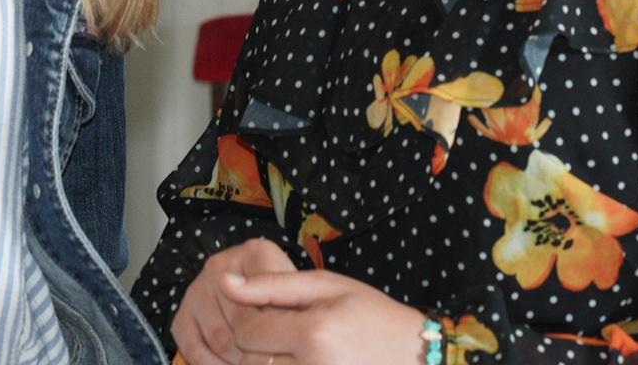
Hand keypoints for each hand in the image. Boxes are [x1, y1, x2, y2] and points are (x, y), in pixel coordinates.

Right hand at [172, 238, 299, 364]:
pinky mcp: (181, 315)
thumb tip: (283, 328)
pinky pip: (195, 351)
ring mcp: (197, 289)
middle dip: (259, 350)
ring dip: (238, 362)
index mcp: (255, 253)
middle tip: (272, 360)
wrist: (258, 300)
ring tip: (254, 363)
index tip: (286, 346)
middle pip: (242, 322)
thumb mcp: (297, 296)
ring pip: (220, 340)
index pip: (266, 296)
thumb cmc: (285, 300)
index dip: (278, 329)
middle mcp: (220, 265)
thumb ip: (291, 307)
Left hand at [215, 264, 429, 364]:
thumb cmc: (371, 314)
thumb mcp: (327, 286)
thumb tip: (224, 281)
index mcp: (313, 333)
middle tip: (278, 330)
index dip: (248, 318)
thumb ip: (272, 284)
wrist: (413, 354)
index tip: (265, 310)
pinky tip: (294, 358)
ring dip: (264, 361)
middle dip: (254, 345)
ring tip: (288, 345)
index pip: (248, 331)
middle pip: (249, 361)